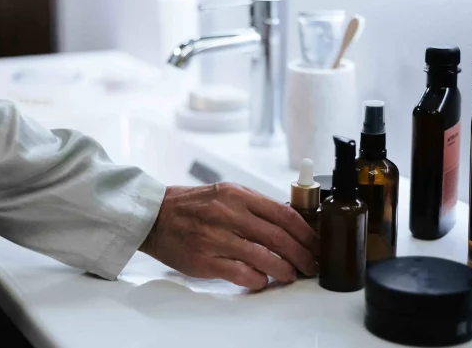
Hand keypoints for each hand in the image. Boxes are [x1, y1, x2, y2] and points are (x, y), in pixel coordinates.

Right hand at [139, 183, 319, 289]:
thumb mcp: (225, 192)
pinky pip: (242, 273)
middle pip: (279, 237)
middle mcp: (228, 214)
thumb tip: (289, 223)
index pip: (283, 214)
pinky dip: (258, 279)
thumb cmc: (193, 205)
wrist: (155, 216)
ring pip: (264, 257)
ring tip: (291, 274)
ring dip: (284, 269)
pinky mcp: (205, 260)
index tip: (316, 244)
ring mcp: (216, 238)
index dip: (306, 232)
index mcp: (237, 195)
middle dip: (301, 254)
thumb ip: (255, 205)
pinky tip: (262, 279)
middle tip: (310, 264)